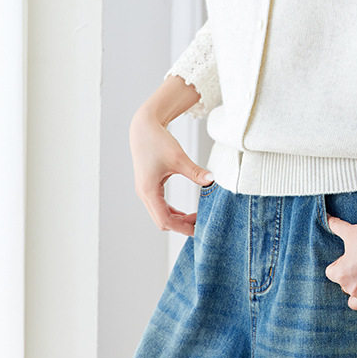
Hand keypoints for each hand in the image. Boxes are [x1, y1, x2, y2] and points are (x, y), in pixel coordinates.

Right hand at [129, 108, 213, 235]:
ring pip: (160, 216)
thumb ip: (195, 172)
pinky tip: (185, 213)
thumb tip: (213, 181)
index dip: (182, 227)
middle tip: (201, 224)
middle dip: (181, 225)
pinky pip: (160, 207)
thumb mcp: (179, 158)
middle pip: (162, 221)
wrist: (144, 128)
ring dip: (177, 219)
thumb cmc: (158, 141)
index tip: (199, 229)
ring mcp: (145, 191)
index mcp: (148, 191)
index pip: (165, 220)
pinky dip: (172, 212)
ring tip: (196, 219)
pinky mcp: (148, 187)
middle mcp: (144, 194)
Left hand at [324, 216, 356, 322]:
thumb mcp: (352, 232)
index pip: (332, 274)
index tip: (354, 259)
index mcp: (341, 273)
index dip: (342, 265)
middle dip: (352, 280)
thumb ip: (336, 226)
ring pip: (354, 304)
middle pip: (344, 288)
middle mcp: (351, 288)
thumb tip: (326, 217)